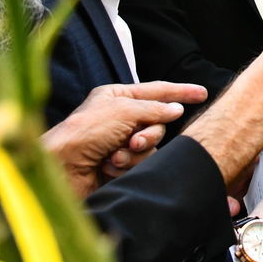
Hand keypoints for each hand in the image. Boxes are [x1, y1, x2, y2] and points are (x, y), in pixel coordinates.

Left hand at [42, 81, 207, 197]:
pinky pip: (141, 163)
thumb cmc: (84, 133)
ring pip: (151, 146)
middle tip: (134, 141)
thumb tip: (175, 110)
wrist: (61, 171)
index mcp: (115, 97)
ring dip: (135, 152)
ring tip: (115, 157)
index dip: (179, 91)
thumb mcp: (122, 111)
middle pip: (157, 123)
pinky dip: (128, 166)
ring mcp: (118, 142)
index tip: (201, 92)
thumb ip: (154, 109)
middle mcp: (118, 118)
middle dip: (149, 134)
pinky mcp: (118, 166)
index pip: (156, 91)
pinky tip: (109, 167)